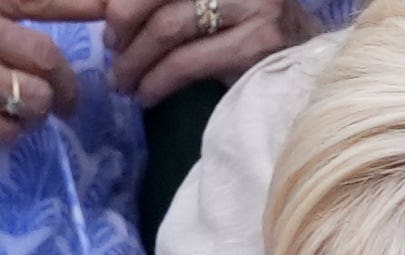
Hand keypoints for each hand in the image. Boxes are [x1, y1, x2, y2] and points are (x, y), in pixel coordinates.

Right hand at [0, 0, 98, 197]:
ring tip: (32, 122)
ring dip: (38, 113)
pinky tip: (1, 139)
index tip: (111, 10)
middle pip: (41, 51)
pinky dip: (10, 137)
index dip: (80, 3)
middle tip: (68, 100)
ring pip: (29, 93)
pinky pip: (1, 129)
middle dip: (65, 81)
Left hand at [103, 0, 317, 108]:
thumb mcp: (207, 6)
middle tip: (114, 52)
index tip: (107, 23)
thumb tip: (98, 8)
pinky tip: (147, 95)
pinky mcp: (258, 41)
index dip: (124, 3)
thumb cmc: (247, 32)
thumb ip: (162, 4)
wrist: (306, 67)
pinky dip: (155, 83)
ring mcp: (256, 3)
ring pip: (166, 28)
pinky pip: (185, 62)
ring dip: (132, 63)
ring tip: (123, 82)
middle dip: (122, 27)